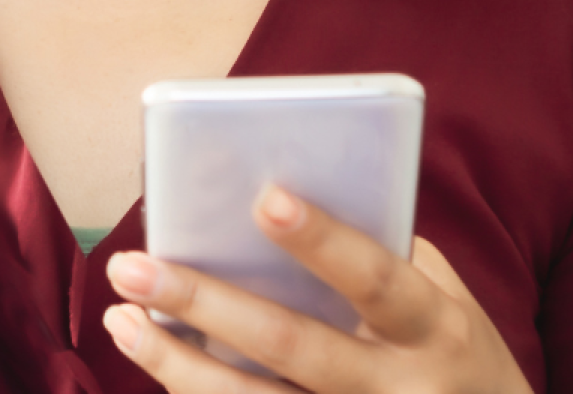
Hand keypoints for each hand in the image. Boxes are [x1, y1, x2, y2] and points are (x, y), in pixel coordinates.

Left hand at [103, 186, 532, 392]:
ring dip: (177, 364)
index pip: (377, 281)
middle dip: (206, 302)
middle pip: (293, 347)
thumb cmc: (451, 356)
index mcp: (435, 330)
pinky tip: (157, 366)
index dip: (324, 241)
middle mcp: (400, 392)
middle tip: (132, 266)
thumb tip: (264, 203)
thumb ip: (376, 256)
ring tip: (121, 320)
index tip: (264, 198)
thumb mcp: (444, 303)